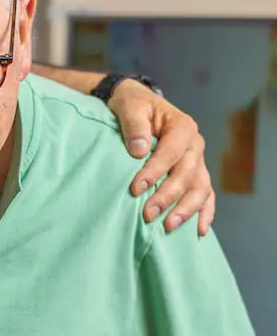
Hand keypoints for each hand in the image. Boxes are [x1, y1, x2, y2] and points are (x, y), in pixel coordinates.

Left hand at [106, 80, 213, 235]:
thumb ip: (134, 125)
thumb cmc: (132, 105)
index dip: (155, 172)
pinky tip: (198, 231)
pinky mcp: (195, 172)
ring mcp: (198, 160)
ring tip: (168, 226)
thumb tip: (139, 150)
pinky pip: (206, 195)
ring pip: (200, 188)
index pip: (171, 153)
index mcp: (182, 126)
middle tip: (148, 214)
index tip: (136, 188)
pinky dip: (204, 212)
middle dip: (168, 196)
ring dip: (186, 209)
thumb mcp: (129, 106)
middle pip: (187, 174)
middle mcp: (195, 145)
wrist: (138, 103)